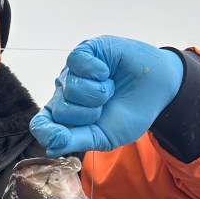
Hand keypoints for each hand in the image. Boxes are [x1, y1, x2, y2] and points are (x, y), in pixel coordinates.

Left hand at [29, 36, 183, 155]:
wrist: (158, 90)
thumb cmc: (130, 113)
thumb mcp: (104, 137)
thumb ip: (76, 141)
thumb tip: (51, 147)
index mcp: (67, 118)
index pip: (41, 125)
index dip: (47, 132)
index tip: (61, 137)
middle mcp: (65, 94)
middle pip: (59, 110)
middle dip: (88, 114)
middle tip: (105, 107)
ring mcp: (73, 72)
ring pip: (69, 88)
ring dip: (98, 93)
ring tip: (110, 89)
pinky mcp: (85, 51)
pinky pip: (76, 61)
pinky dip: (97, 71)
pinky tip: (107, 72)